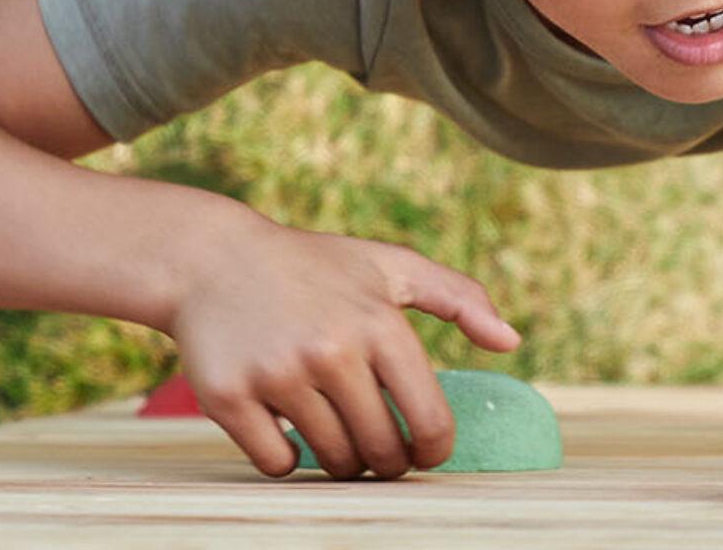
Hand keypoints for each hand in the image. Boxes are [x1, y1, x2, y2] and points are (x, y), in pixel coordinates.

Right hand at [167, 225, 520, 479]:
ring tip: (336, 434)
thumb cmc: (315, 266)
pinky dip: (287, 458)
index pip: (430, 422)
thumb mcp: (389, 266)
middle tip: (377, 448)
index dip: (434, 451)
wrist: (212, 260)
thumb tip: (511, 342)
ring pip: (333, 460)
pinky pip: (278, 463)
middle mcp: (332, 349)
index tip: (424, 453)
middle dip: (387, 460)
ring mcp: (279, 375)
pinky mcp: (230, 396)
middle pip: (382, 451)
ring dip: (341, 460)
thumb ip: (459, 299)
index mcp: (381, 323)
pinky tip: (286, 427)